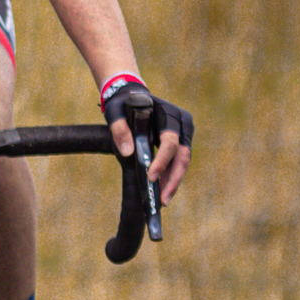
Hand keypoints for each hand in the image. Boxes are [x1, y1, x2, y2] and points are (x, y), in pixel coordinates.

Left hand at [100, 77, 192, 204]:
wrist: (131, 98)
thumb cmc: (123, 105)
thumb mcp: (115, 113)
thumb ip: (119, 129)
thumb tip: (128, 152)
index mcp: (169, 113)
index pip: (171, 141)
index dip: (162, 161)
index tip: (150, 177)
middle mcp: (182, 123)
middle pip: (183, 155)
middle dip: (173, 179)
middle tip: (162, 200)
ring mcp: (183, 133)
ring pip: (183, 162)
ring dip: (173, 182)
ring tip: (162, 201)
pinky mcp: (180, 142)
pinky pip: (177, 162)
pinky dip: (170, 177)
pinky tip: (162, 192)